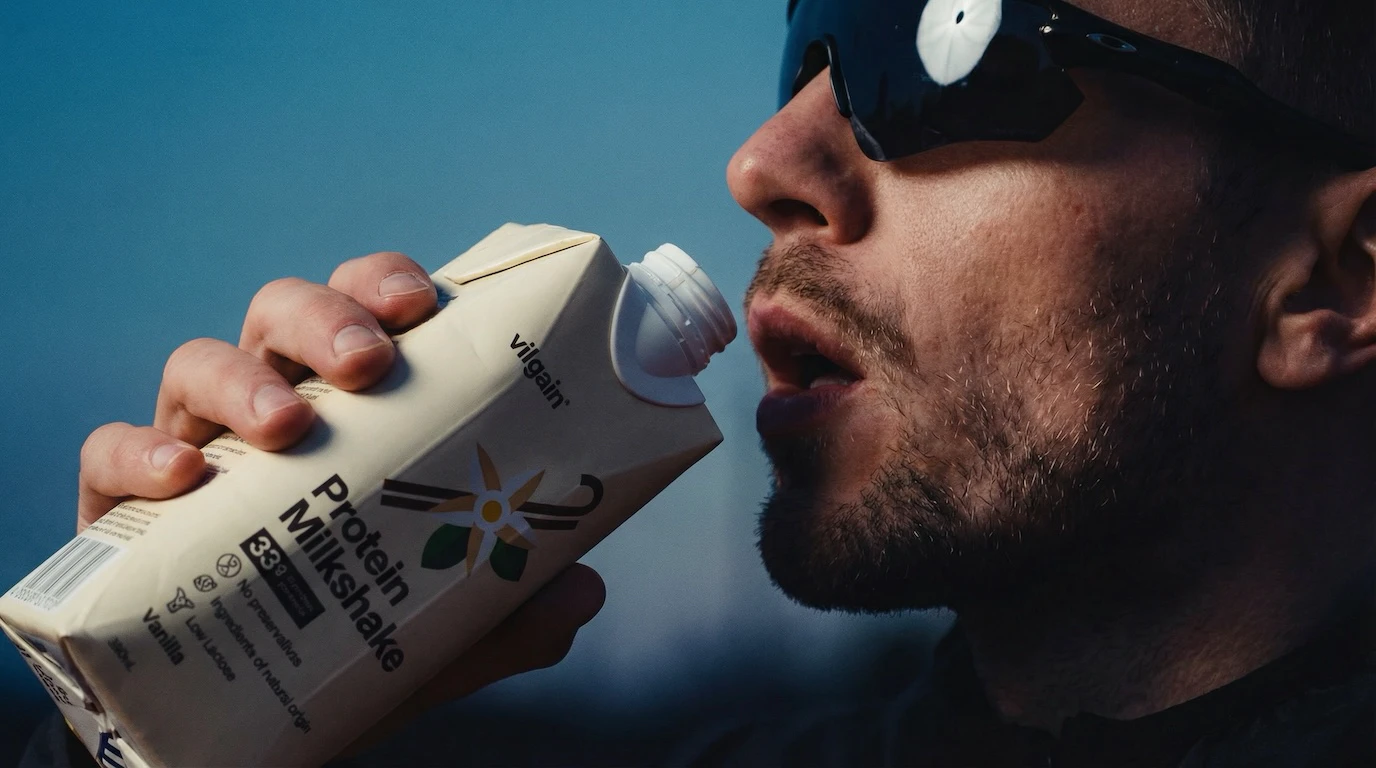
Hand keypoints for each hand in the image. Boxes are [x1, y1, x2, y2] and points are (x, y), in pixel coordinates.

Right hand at [74, 251, 605, 748]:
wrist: (254, 710)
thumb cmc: (357, 634)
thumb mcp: (447, 629)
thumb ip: (516, 610)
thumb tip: (584, 592)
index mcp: (354, 406)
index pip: (369, 310)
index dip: (389, 286)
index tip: (423, 303)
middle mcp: (276, 402)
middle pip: (286, 311)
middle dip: (328, 316)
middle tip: (368, 360)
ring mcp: (199, 445)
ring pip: (201, 361)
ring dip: (245, 378)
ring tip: (289, 426)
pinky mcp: (127, 502)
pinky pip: (112, 452)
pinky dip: (139, 452)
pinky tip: (183, 480)